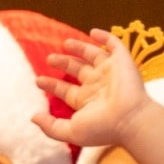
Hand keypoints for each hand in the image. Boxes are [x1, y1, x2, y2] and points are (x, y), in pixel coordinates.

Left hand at [32, 29, 151, 150]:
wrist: (129, 119)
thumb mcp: (70, 131)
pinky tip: (93, 32)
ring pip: (94, 56)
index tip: (38, 80)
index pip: (67, 91)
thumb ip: (50, 126)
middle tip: (50, 58)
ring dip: (80, 48)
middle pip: (78, 70)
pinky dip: (105, 37)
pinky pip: (114, 45)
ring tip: (66, 43)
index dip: (52, 85)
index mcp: (87, 101)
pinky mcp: (122, 61)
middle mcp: (98, 86)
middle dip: (64, 64)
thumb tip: (33, 117)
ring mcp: (110, 72)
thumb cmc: (102, 127)